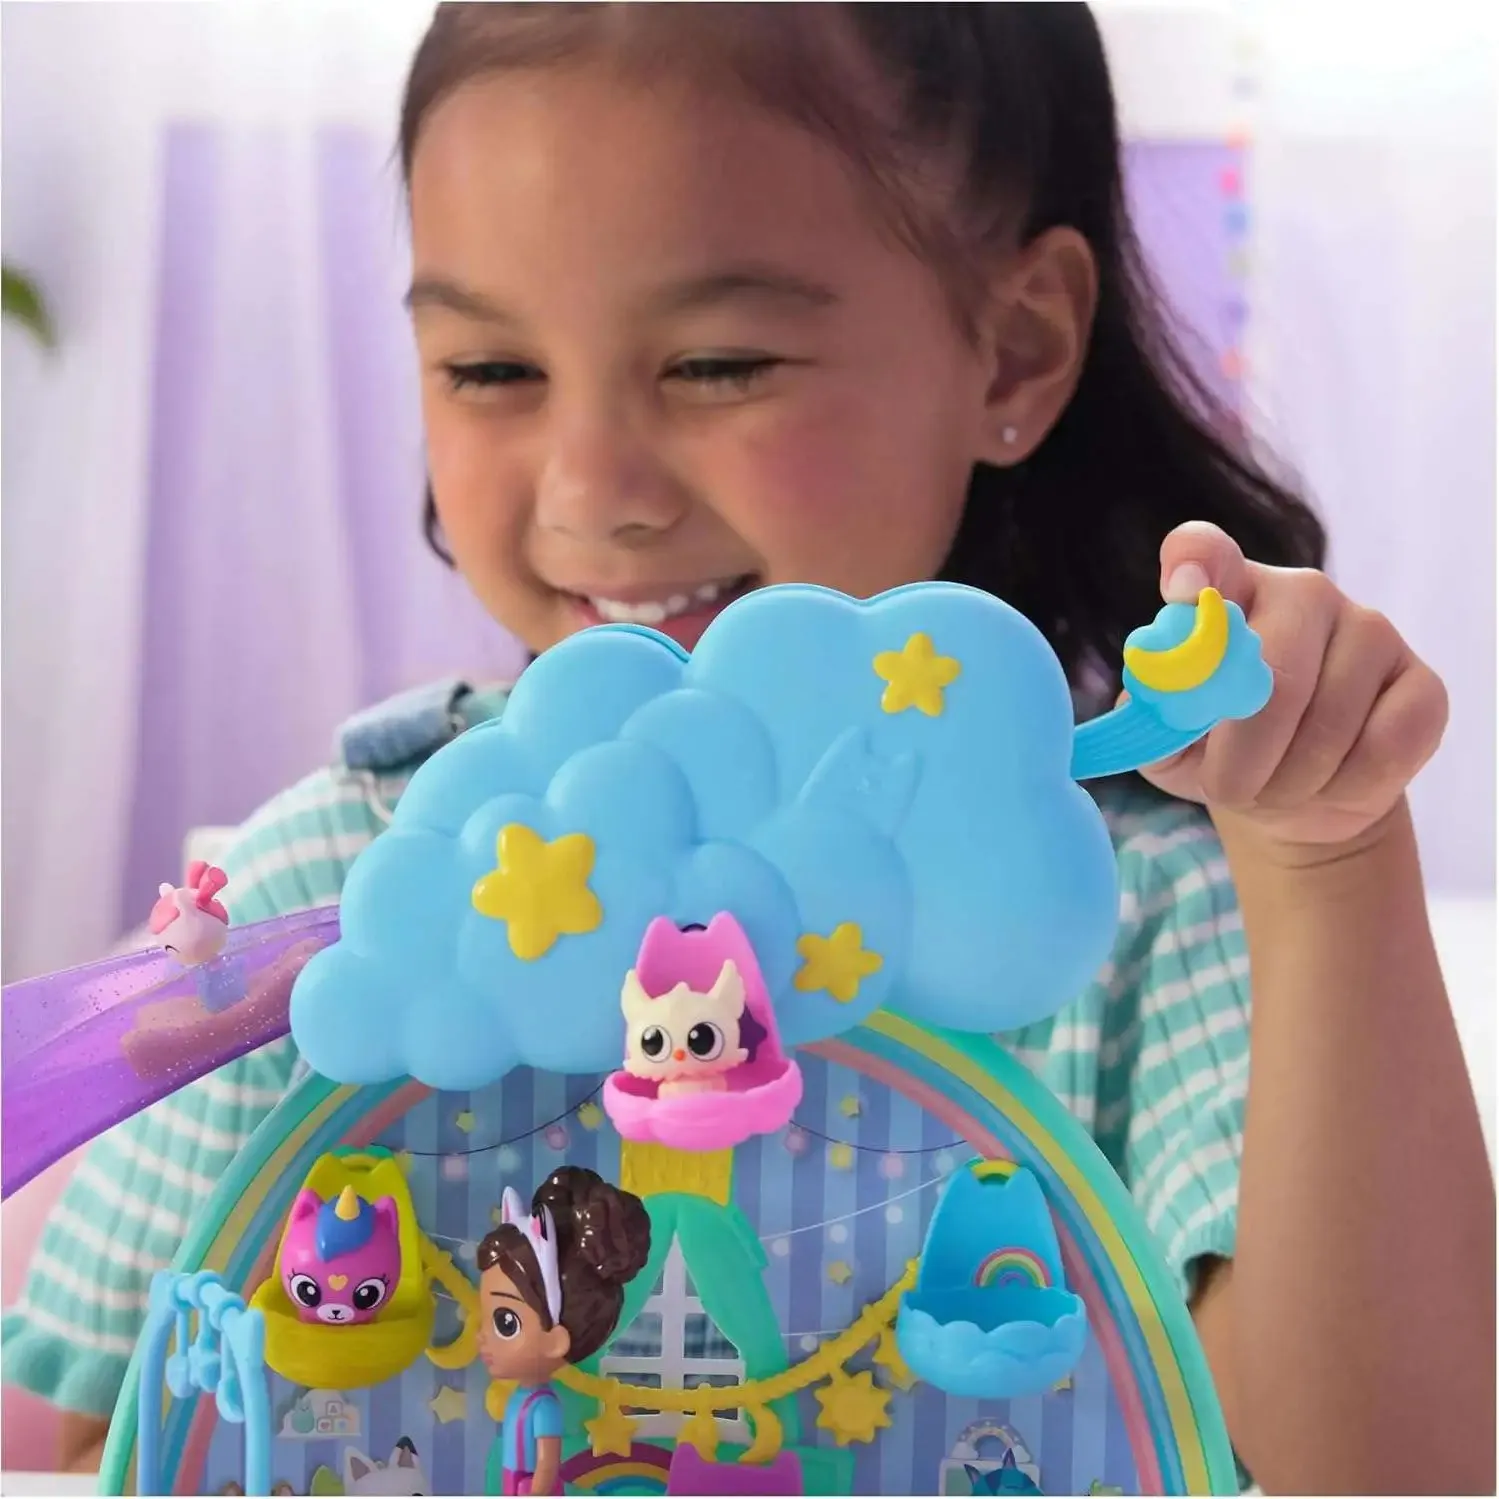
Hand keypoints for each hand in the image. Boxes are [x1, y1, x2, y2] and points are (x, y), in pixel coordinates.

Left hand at [1138, 522, 1447, 855]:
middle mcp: (1302, 593)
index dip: (1193, 564)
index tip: (1181, 591)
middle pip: (1274, 677)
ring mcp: (1371, 631)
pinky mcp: (1423, 684)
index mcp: (1228, 593)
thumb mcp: (1171, 743)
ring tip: (1274, 789)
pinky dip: (1345, 789)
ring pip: (1327, 727)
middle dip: (1242, 759)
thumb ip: (1154, 713)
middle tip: (1230, 788)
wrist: (1297, 798)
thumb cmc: (1221, 756)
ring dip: (1287, 785)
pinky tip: (1331, 783)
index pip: (1204, 551)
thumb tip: (1152, 693)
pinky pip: (1382, 751)